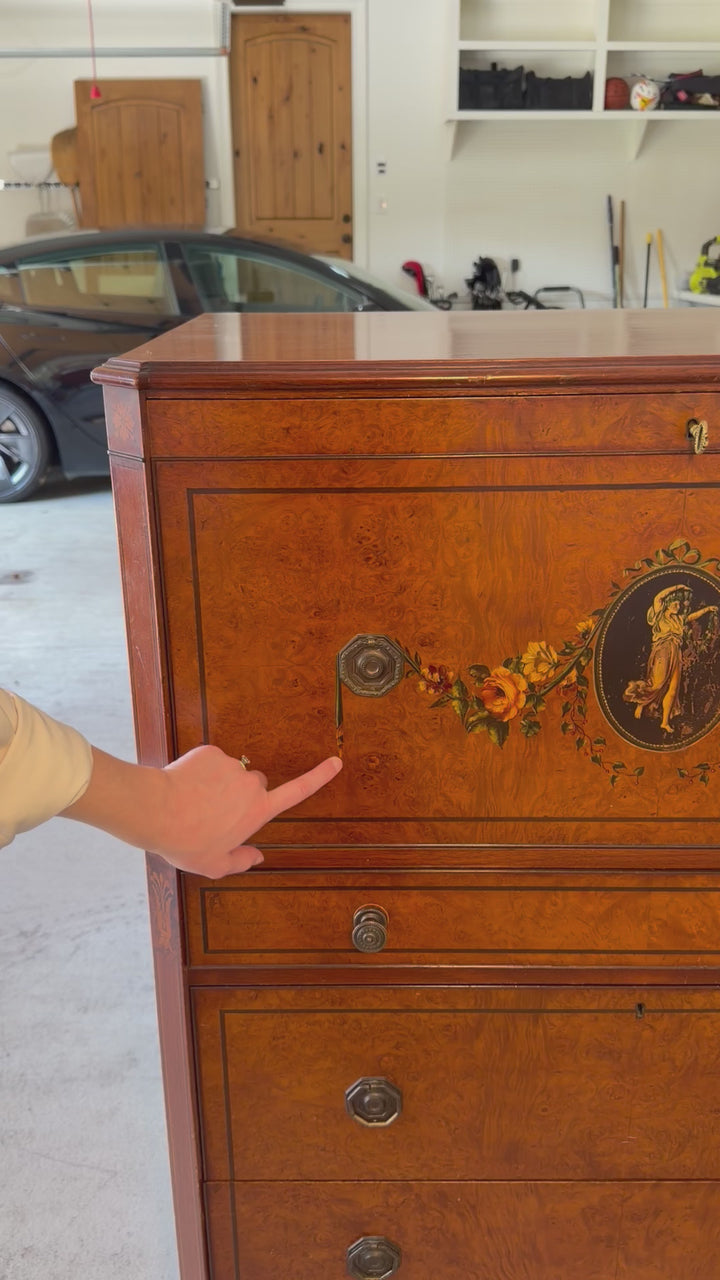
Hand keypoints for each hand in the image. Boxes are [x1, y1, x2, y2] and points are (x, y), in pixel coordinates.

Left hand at [63, 744, 341, 878]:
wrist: (156, 810)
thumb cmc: (186, 840)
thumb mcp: (213, 864)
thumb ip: (240, 861)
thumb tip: (257, 857)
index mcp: (258, 810)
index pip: (298, 791)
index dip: (319, 777)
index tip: (336, 762)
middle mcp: (250, 784)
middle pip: (255, 784)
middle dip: (240, 794)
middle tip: (214, 811)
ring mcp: (231, 765)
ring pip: (230, 772)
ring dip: (218, 783)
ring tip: (193, 801)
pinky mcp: (210, 752)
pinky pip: (210, 761)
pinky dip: (200, 771)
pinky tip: (184, 786)